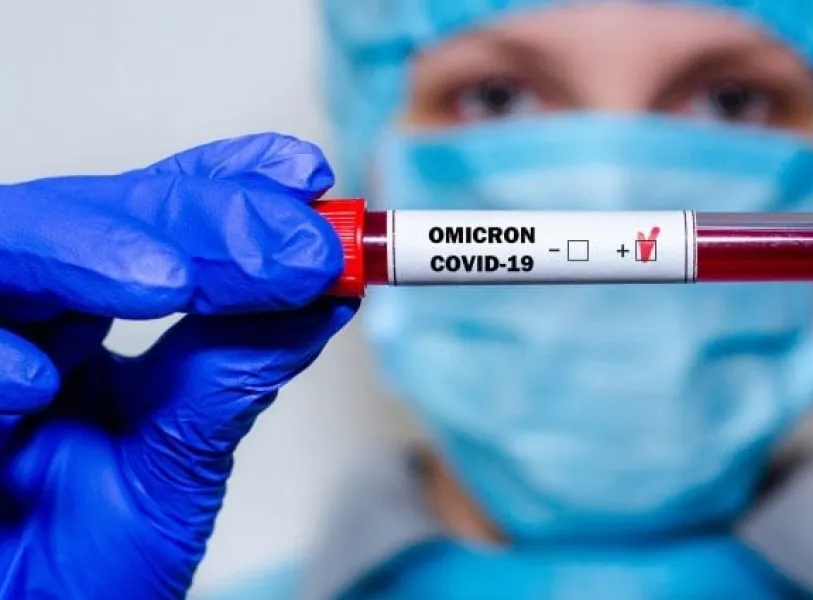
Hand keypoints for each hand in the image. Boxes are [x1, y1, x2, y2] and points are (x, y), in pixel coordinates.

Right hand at [0, 134, 355, 597]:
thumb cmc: (89, 566)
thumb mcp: (181, 462)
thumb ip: (236, 373)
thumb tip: (327, 294)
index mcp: (82, 325)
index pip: (148, 223)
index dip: (219, 184)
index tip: (305, 175)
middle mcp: (22, 325)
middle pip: (79, 218)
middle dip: (182, 214)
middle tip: (279, 238)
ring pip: (2, 254)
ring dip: (81, 252)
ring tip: (166, 280)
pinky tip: (39, 384)